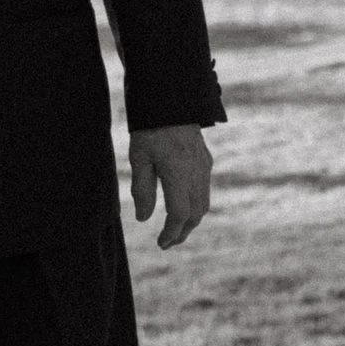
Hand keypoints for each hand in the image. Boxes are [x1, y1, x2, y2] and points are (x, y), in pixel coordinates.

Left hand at [129, 123, 212, 247]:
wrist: (171, 101)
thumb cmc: (150, 128)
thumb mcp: (139, 158)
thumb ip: (142, 190)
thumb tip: (143, 218)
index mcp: (178, 173)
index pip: (179, 214)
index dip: (171, 232)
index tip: (161, 243)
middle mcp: (196, 173)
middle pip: (195, 213)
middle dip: (182, 232)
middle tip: (168, 243)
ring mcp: (204, 167)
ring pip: (203, 204)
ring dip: (190, 221)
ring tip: (175, 230)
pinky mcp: (205, 161)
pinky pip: (204, 191)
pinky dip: (195, 206)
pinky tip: (183, 207)